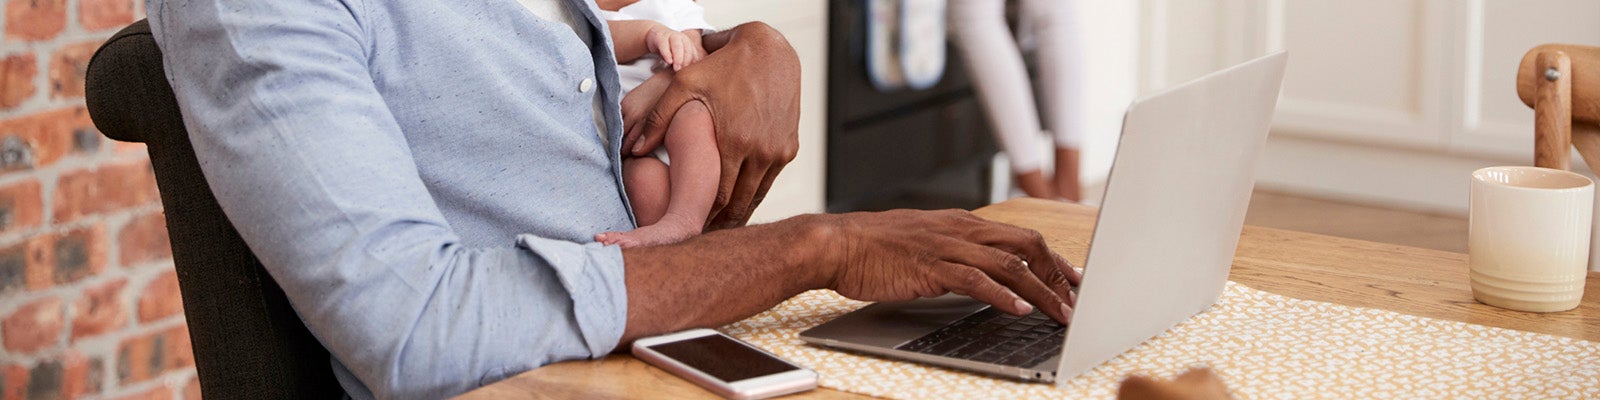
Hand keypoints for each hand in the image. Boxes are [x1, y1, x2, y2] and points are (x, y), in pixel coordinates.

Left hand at [622, 22, 801, 229]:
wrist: (770, 51)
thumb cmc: (723, 66)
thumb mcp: (684, 84)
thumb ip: (657, 118)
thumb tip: (632, 149)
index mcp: (735, 141)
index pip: (717, 197)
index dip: (702, 219)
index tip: (687, 231)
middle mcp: (762, 151)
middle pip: (738, 205)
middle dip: (719, 225)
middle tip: (699, 238)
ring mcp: (779, 151)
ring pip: (757, 197)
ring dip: (739, 215)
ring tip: (717, 229)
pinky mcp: (790, 148)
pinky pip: (770, 181)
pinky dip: (754, 195)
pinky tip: (738, 204)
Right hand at [645, 25, 703, 70]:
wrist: (656, 35)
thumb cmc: (670, 48)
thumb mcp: (679, 54)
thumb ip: (686, 62)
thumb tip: (694, 77)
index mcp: (689, 43)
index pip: (694, 55)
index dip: (693, 65)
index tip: (690, 75)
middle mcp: (682, 38)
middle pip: (688, 50)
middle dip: (686, 62)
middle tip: (683, 73)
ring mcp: (671, 36)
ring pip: (677, 46)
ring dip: (678, 58)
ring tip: (677, 69)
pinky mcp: (660, 38)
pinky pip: (664, 45)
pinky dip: (667, 54)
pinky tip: (668, 61)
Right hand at [814, 209, 1082, 322]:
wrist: (837, 244)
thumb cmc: (874, 248)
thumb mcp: (924, 243)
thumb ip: (954, 253)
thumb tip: (981, 273)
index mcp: (962, 223)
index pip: (1022, 237)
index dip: (1053, 259)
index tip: (1073, 279)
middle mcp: (961, 229)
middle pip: (1027, 245)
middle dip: (1058, 274)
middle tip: (1076, 300)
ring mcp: (947, 246)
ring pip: (1009, 264)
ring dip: (1041, 290)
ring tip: (1060, 314)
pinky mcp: (931, 266)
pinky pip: (976, 280)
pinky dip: (1003, 296)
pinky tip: (1019, 310)